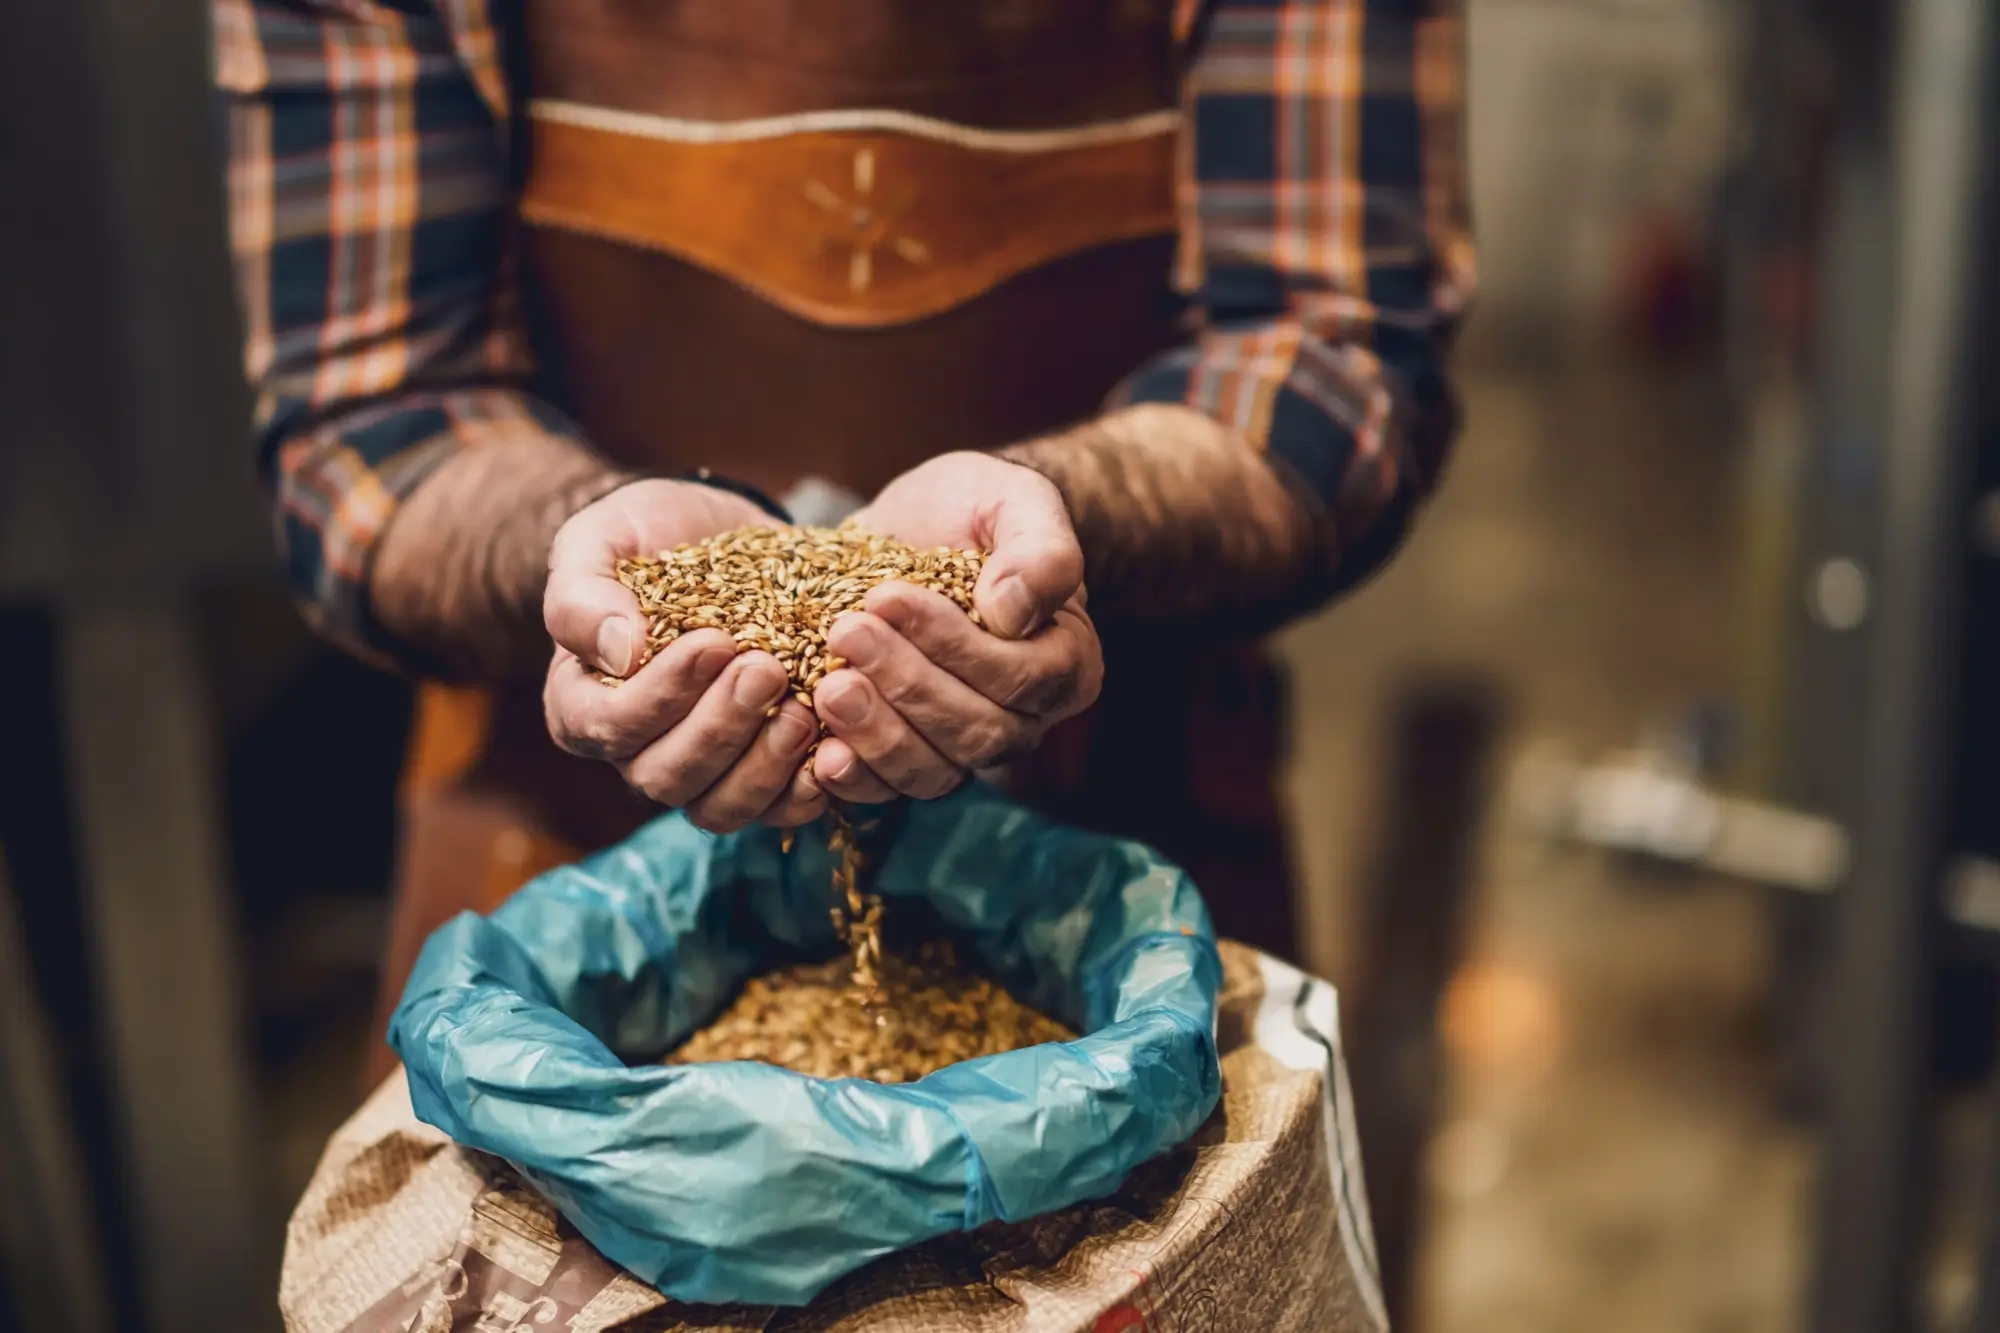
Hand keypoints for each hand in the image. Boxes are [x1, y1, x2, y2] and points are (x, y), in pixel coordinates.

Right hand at [542, 479, 827, 831]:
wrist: (718, 533)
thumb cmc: (646, 535)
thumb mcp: (601, 539)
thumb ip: (584, 594)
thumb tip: (618, 650)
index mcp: (583, 703)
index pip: (610, 727)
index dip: (662, 695)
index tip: (715, 641)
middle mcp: (636, 751)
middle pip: (667, 776)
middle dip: (721, 728)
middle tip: (767, 670)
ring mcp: (700, 770)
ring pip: (720, 806)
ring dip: (764, 765)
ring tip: (803, 708)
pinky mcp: (758, 770)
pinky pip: (775, 810)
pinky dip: (803, 791)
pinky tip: (831, 751)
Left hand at [812, 452, 1102, 802]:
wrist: (914, 527)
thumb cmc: (973, 507)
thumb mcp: (1014, 499)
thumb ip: (1040, 549)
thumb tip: (1012, 612)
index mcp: (1067, 663)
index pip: (1022, 679)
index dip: (955, 647)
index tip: (887, 595)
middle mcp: (1024, 719)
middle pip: (977, 732)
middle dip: (907, 684)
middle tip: (844, 632)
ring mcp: (963, 747)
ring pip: (933, 772)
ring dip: (877, 733)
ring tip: (828, 686)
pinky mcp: (908, 756)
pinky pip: (888, 791)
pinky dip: (855, 778)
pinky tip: (820, 752)